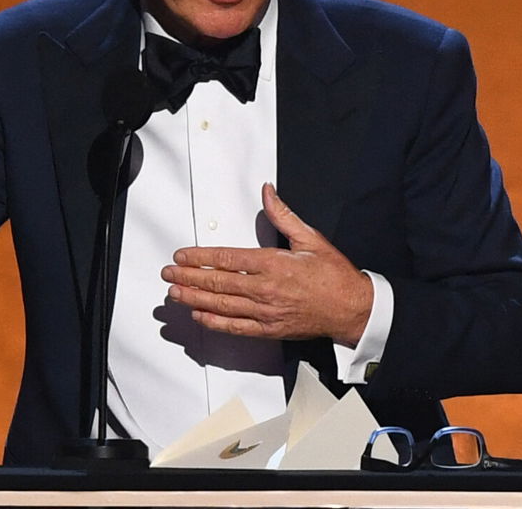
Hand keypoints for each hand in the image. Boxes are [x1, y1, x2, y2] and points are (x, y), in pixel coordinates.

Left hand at [160, 183, 373, 342]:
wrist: (353, 309)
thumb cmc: (334, 275)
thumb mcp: (311, 238)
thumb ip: (283, 215)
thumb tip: (267, 191)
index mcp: (273, 264)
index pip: (227, 259)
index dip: (200, 258)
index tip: (182, 256)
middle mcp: (265, 289)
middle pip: (218, 283)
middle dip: (188, 278)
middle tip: (168, 274)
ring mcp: (266, 312)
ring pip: (222, 306)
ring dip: (195, 299)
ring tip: (175, 294)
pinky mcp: (270, 329)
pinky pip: (236, 327)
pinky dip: (215, 323)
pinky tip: (200, 317)